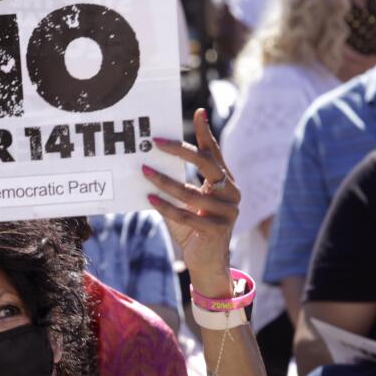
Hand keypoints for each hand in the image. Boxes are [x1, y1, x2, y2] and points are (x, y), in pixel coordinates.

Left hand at [142, 107, 238, 297]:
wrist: (205, 264)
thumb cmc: (192, 230)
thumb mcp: (184, 203)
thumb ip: (177, 184)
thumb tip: (150, 163)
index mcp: (224, 183)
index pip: (214, 154)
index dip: (206, 133)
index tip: (198, 112)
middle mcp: (230, 193)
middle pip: (207, 164)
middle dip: (180, 151)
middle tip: (156, 142)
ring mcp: (227, 212)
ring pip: (192, 192)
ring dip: (164, 181)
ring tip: (144, 171)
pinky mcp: (217, 230)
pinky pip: (186, 214)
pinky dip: (166, 206)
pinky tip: (149, 198)